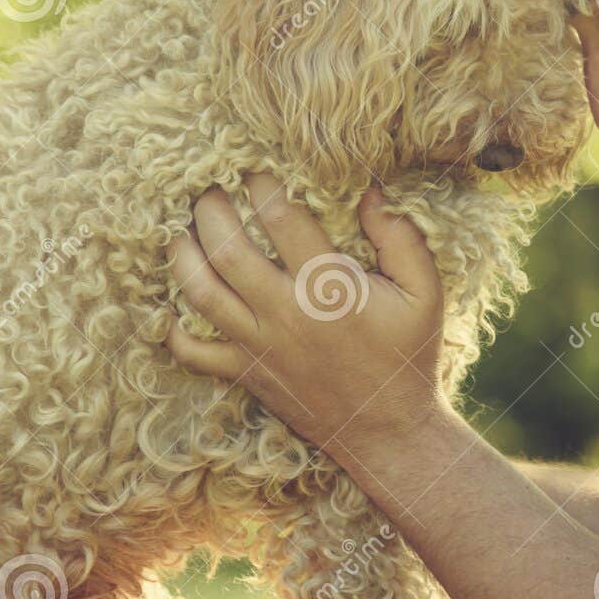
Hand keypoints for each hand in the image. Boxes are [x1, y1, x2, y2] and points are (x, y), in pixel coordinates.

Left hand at [166, 172, 448, 456]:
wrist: (389, 432)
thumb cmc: (408, 355)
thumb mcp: (425, 292)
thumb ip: (401, 238)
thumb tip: (370, 191)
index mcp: (329, 288)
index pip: (282, 219)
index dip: (262, 184)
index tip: (255, 166)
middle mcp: (285, 314)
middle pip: (227, 250)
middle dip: (211, 210)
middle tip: (208, 189)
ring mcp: (259, 346)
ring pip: (200, 293)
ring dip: (182, 256)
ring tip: (180, 230)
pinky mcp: (246, 373)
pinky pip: (193, 351)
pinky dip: (174, 327)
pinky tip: (174, 301)